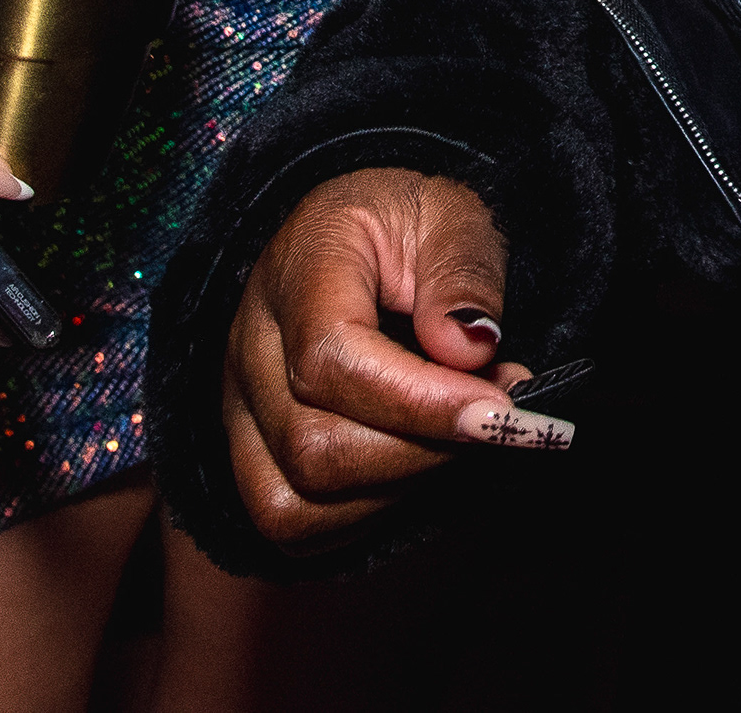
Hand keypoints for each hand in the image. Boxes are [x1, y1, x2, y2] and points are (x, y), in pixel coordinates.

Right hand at [224, 170, 572, 549]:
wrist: (368, 238)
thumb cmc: (414, 225)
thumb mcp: (456, 214)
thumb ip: (463, 272)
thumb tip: (469, 348)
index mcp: (300, 266)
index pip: (330, 359)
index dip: (420, 401)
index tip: (500, 409)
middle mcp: (250, 344)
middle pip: (313, 445)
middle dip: (424, 451)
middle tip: (499, 418)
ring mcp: (240, 407)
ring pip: (297, 501)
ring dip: (399, 489)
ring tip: (458, 439)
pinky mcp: (251, 456)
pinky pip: (294, 526)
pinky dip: (366, 516)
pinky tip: (417, 466)